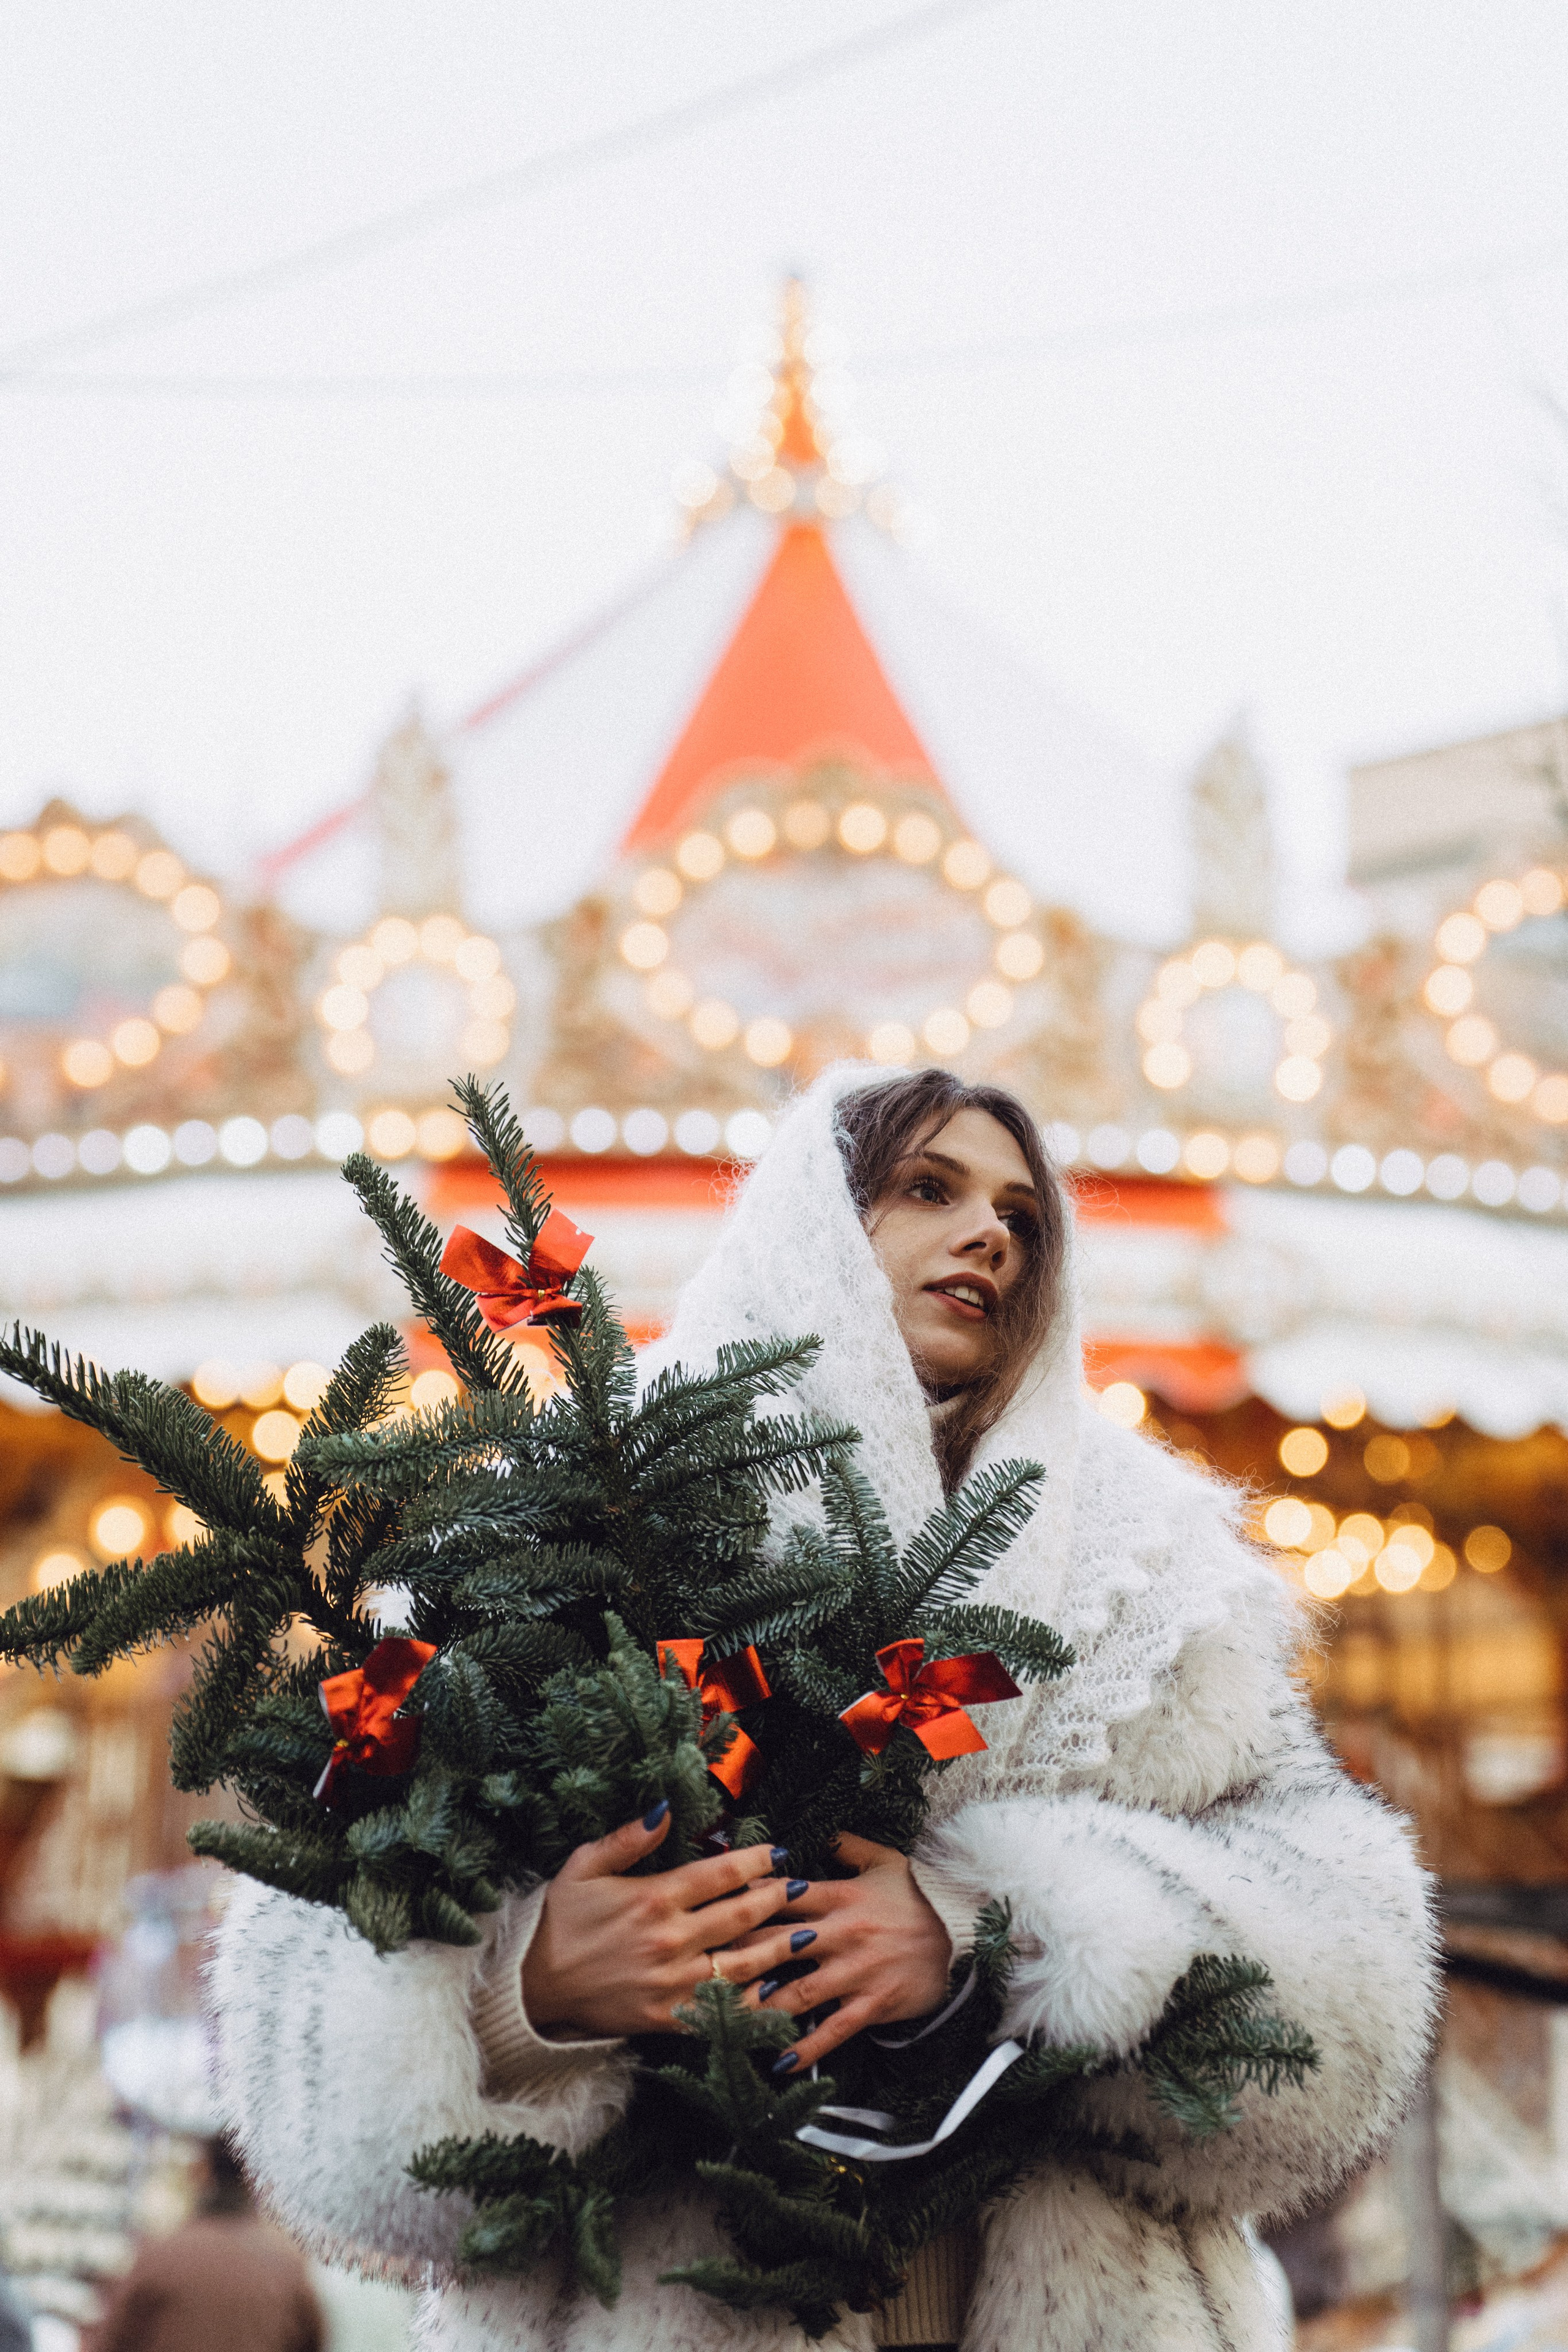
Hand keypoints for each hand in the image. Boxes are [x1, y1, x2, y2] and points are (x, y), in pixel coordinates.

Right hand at [522, 1806, 795, 2037]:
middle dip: (777, 1899)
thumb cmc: (559, 1920)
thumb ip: (629, 1837)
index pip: (720, 1874)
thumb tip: (667, 1808)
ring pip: (742, 1965)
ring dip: (779, 1950)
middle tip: (801, 1886)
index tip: (778, 1852)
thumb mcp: (584, 1865)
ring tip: (806, 1934)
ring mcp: (672, 1983)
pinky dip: (753, 2003)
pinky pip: (721, 2012)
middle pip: (740, 1917)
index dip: (756, 1861)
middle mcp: (669, 1940)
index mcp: (653, 1898)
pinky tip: (776, 1993)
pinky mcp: (668, 2018)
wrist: (531, 1985)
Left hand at [729, 1833, 952, 2071]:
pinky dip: (806, 2048)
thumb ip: (847, 1845)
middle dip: (738, 1958)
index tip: (710, 1912)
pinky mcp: (872, 2003)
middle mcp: (841, 1933)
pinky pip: (833, 2029)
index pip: (780, 1896)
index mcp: (839, 1896)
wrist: (964, 1934)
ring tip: (727, 2018)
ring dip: (762, 2006)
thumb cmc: (920, 1897)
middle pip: (777, 1945)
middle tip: (699, 1972)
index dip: (743, 1902)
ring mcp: (856, 1971)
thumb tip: (817, 1827)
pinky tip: (779, 2061)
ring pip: (798, 1991)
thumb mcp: (885, 1861)